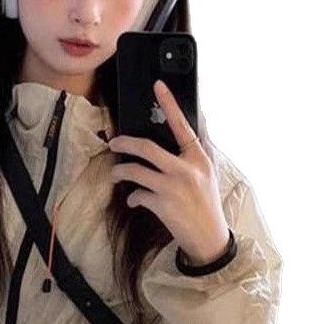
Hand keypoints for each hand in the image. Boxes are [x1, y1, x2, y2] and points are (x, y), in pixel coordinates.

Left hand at [108, 79, 230, 264]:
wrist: (209, 238)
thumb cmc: (206, 203)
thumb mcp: (208, 172)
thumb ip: (198, 148)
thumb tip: (198, 118)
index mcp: (199, 158)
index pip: (183, 125)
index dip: (170, 104)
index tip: (158, 85)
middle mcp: (186, 170)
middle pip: (147, 148)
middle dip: (125, 142)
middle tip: (114, 142)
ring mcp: (173, 188)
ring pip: (136, 171)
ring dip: (120, 172)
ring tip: (116, 174)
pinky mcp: (163, 206)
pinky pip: (138, 195)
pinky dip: (132, 197)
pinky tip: (134, 200)